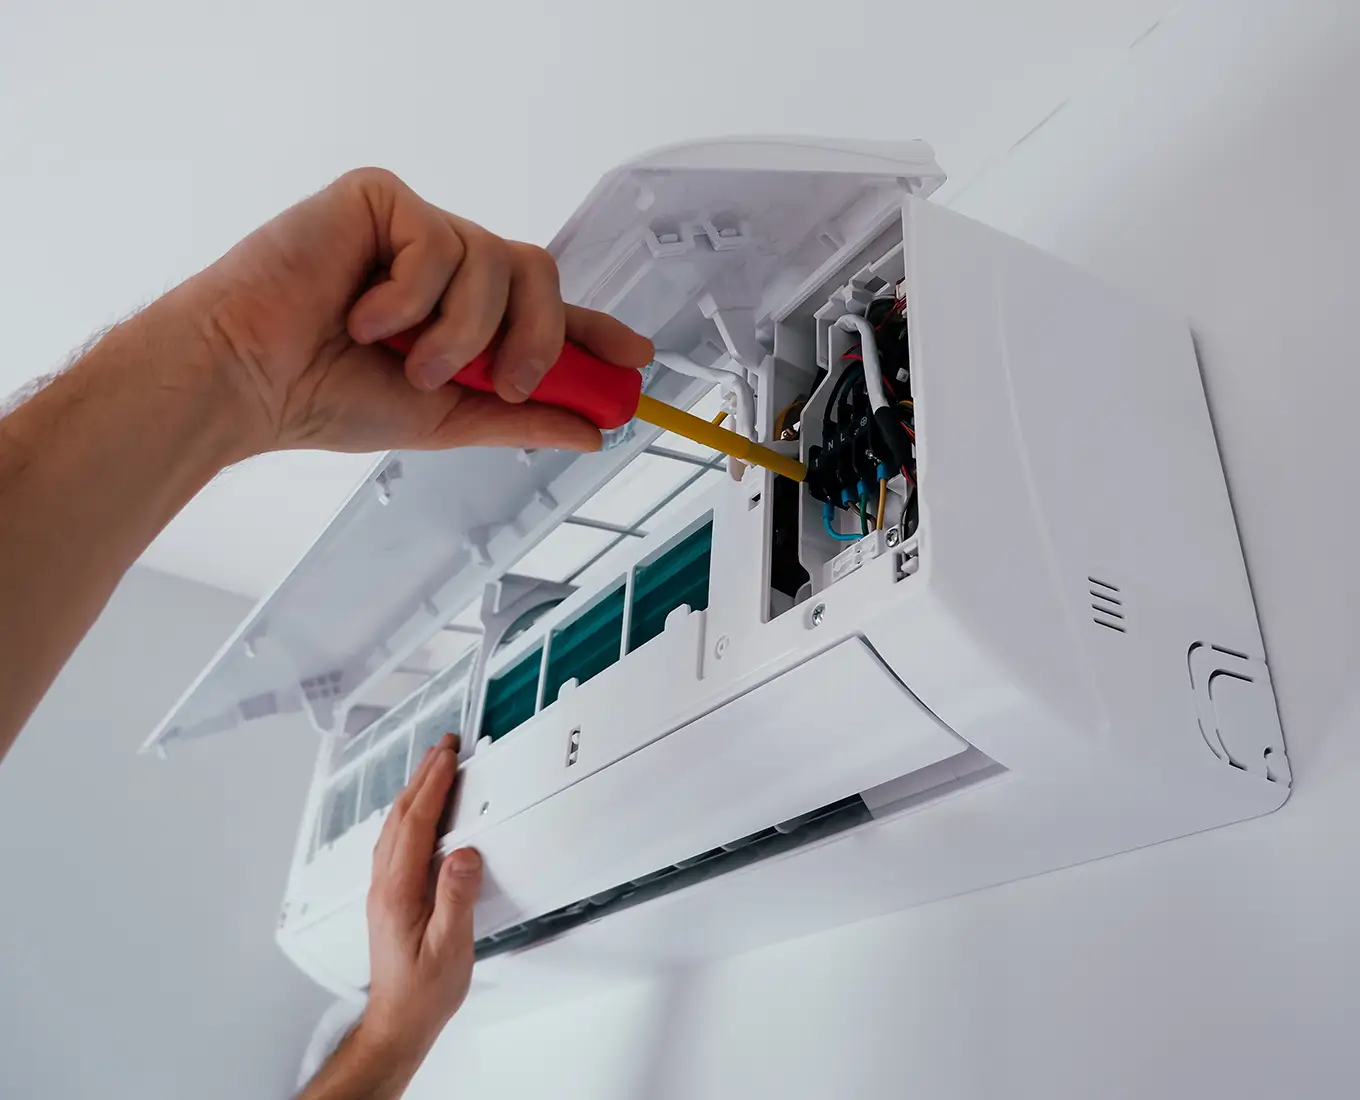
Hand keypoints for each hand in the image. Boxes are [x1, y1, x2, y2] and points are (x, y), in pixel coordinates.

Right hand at [181, 167, 653, 457]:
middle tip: (510, 381)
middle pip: (538, 270)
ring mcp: (413, 228)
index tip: (637, 358)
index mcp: (460, 314)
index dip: (593, 329)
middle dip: (537, 336)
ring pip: (496, 261)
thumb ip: (519, 417)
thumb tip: (591, 432)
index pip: (543, 309)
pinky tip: (361, 314)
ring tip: (401, 357)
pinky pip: (439, 243)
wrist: (250, 382)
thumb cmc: (327, 396)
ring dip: (459, 332)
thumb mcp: (445, 419)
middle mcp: (445, 266)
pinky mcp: (379, 199)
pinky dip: (410, 297)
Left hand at [362, 734, 480, 1058]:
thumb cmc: (424, 991)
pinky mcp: (389, 896)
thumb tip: (465, 854)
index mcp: (398, 891)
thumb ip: (456, 898)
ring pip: (394, 826)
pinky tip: (418, 811)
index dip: (433, 785)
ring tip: (433, 766)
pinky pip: (395, 840)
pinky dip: (409, 813)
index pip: (415, 823)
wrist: (398, 1021)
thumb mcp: (450, 948)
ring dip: (414, 791)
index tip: (448, 756)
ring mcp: (383, 889)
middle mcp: (384, 884)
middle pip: (401, 816)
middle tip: (444, 746)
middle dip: (423, 776)